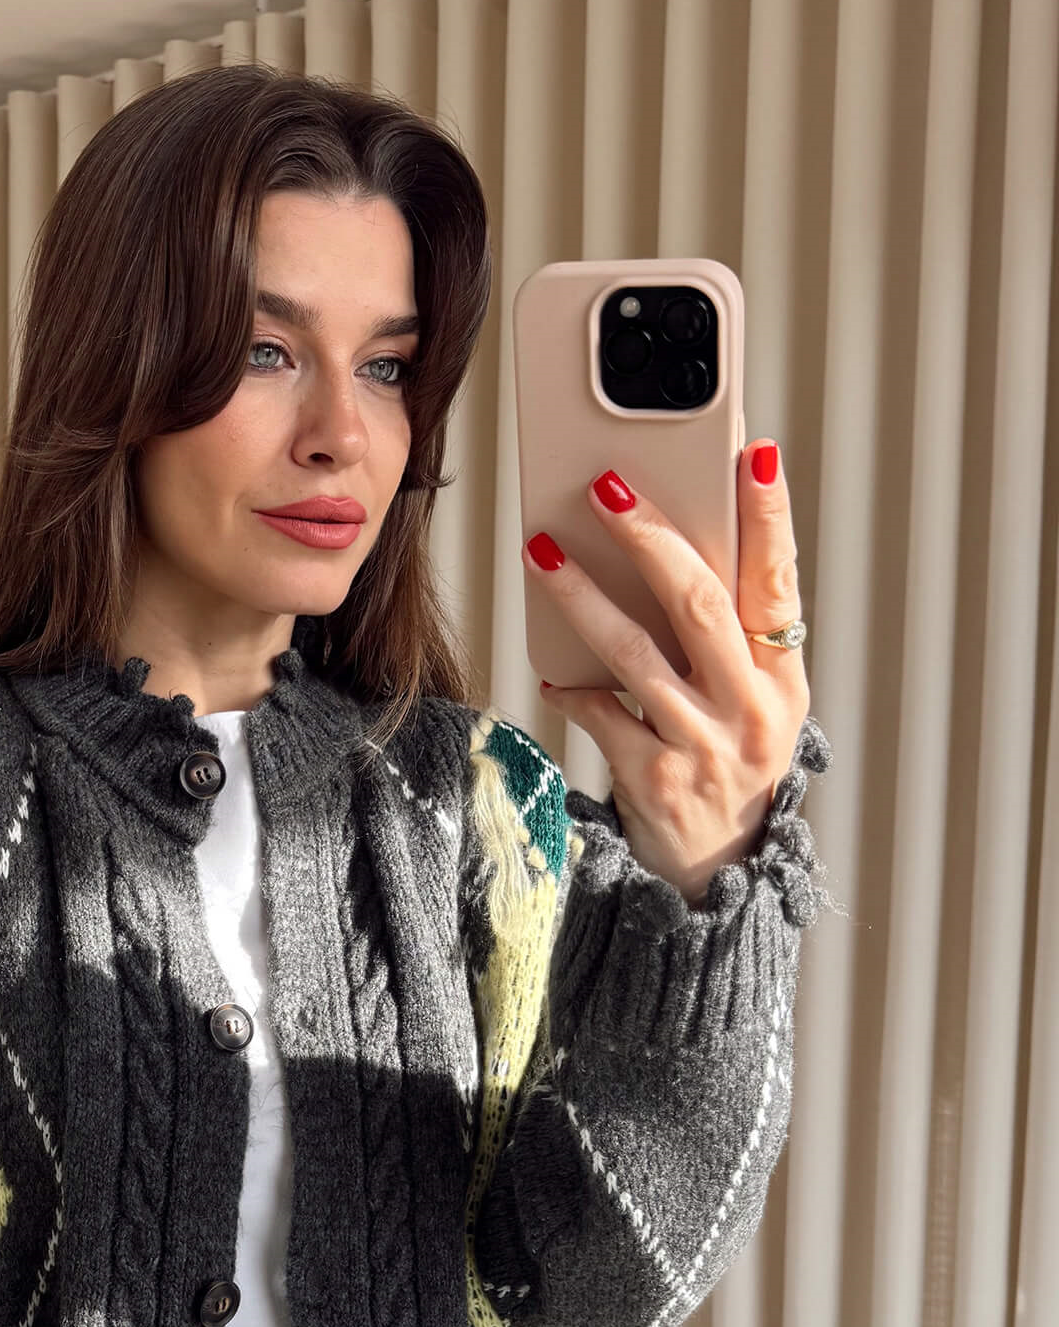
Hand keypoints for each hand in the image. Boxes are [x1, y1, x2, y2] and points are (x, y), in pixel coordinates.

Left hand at [527, 441, 811, 903]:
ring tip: (542, 551)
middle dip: (649, 538)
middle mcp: (750, 708)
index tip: (751, 454)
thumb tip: (670, 542)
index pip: (779, 580)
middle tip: (606, 486)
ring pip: (634, 652)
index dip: (769, 517)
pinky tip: (553, 671)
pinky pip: (601, 715)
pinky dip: (573, 689)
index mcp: (782, 677)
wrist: (719, 872)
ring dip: (582, 596)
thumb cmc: (728, 763)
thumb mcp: (752, 702)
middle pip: (699, 604)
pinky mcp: (654, 780)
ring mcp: (702, 745)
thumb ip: (728, 637)